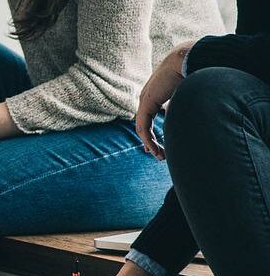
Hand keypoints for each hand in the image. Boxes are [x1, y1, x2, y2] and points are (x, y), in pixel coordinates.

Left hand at [136, 40, 192, 159]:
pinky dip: (148, 139)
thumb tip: (194, 115)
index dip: (154, 131)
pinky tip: (153, 149)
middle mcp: (149, 96)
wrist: (188, 58)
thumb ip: (186, 103)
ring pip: (143, 127)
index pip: (152, 115)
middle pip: (146, 123)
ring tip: (160, 156)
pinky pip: (143, 126)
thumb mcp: (189, 92)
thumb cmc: (194, 71)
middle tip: (158, 154)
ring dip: (151, 143)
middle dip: (151, 141)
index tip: (159, 145)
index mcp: (158, 93)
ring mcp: (146, 99)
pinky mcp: (146, 103)